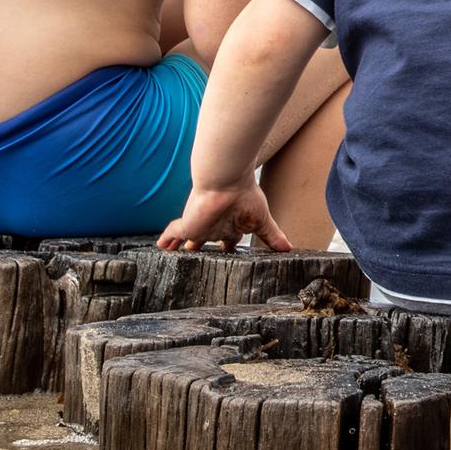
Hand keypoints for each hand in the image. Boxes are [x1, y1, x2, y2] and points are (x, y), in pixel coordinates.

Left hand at [157, 173, 292, 252]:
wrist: (227, 180)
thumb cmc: (245, 195)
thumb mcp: (262, 221)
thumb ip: (273, 236)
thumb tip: (290, 249)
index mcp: (232, 226)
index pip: (228, 242)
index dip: (227, 251)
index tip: (227, 262)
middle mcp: (215, 226)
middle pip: (207, 243)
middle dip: (202, 255)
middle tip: (198, 269)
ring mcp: (200, 226)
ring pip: (188, 241)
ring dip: (183, 251)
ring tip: (175, 264)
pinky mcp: (188, 224)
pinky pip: (173, 234)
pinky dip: (166, 241)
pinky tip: (160, 248)